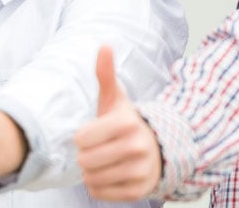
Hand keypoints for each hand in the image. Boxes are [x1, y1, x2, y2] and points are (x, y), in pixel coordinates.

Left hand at [74, 45, 162, 200]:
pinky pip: (100, 193)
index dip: (81, 137)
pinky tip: (108, 174)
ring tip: (102, 162)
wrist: (156, 148)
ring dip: (90, 172)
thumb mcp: (115, 99)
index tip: (92, 134)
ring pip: (92, 179)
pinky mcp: (139, 191)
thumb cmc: (125, 122)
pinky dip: (97, 187)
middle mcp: (137, 148)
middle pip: (85, 160)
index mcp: (128, 123)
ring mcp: (141, 171)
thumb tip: (104, 45)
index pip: (81, 138)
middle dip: (85, 155)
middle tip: (97, 149)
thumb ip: (105, 74)